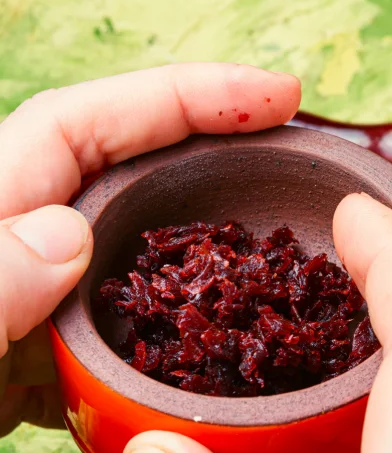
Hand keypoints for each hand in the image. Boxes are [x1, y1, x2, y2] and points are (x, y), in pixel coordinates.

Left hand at [0, 63, 301, 436]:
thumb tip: (66, 233)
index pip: (90, 127)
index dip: (188, 97)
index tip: (276, 96)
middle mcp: (17, 248)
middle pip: (131, 174)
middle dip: (220, 149)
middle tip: (303, 156)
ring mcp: (37, 303)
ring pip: (144, 249)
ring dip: (216, 237)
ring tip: (288, 237)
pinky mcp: (45, 356)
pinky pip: (135, 319)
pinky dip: (186, 318)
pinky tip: (222, 335)